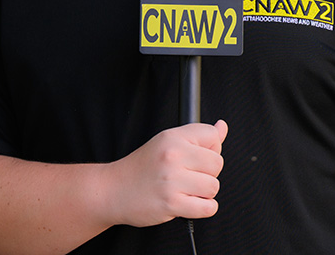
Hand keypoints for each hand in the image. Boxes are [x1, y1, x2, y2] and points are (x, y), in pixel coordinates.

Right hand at [105, 119, 227, 226]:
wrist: (113, 190)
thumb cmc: (141, 168)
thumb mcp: (166, 143)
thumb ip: (197, 136)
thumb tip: (222, 126)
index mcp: (172, 138)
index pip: (212, 135)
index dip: (210, 148)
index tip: (197, 157)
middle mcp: (172, 156)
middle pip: (217, 163)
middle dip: (208, 173)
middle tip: (189, 177)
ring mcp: (172, 180)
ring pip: (213, 187)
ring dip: (204, 193)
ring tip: (185, 190)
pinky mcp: (171, 203)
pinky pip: (208, 208)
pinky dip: (203, 208)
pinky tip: (188, 203)